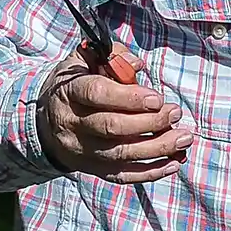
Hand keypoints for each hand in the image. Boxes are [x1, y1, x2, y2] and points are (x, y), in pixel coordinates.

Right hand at [38, 46, 192, 182]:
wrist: (45, 120)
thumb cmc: (76, 84)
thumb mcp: (85, 61)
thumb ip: (112, 56)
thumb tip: (136, 65)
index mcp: (70, 92)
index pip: (97, 94)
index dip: (129, 97)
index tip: (158, 98)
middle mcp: (72, 123)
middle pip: (111, 127)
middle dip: (149, 122)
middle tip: (175, 113)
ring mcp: (81, 149)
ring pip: (119, 154)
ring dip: (157, 148)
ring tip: (184, 138)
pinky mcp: (91, 168)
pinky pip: (121, 175)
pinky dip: (150, 172)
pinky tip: (173, 163)